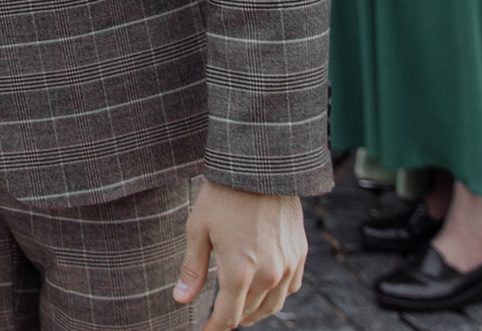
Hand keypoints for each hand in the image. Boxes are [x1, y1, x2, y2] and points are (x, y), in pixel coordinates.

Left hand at [176, 183, 305, 330]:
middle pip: (249, 314)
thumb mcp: (198, 229)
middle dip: (231, 319)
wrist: (261, 167)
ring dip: (254, 312)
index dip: (213, 328)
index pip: (226, 316)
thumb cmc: (223, 195)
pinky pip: (290, 288)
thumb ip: (192, 269)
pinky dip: (276, 296)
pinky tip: (265, 291)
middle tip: (217, 317)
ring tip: (239, 311)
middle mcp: (268, 274)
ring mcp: (288, 265)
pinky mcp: (300, 254)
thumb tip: (180, 299)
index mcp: (239, 272)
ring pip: (272, 306)